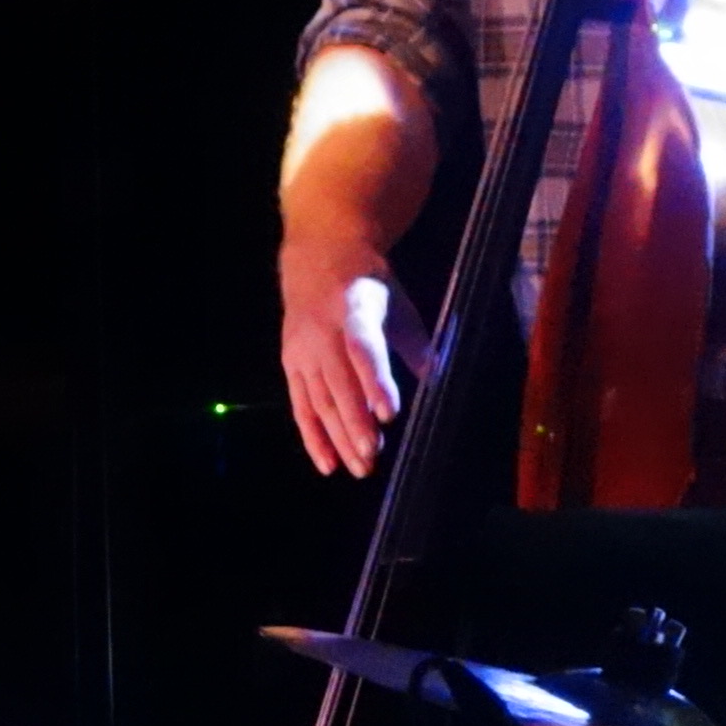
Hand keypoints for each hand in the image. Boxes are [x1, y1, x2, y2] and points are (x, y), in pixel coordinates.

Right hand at [278, 241, 422, 476]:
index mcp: (353, 310)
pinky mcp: (290, 364)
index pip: (363, 350)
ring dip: (338, 437)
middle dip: (355, 424)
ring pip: (319, 400)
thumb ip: (415, 341)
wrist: (318, 259)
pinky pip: (300, 406)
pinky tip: (328, 464)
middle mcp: (322, 332)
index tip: (389, 414)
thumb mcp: (397, 302)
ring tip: (360, 467)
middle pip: (338, 384)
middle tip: (373, 457)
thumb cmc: (368, 285)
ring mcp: (302, 350)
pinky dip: (313, 437)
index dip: (375, 382)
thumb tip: (435, 376)